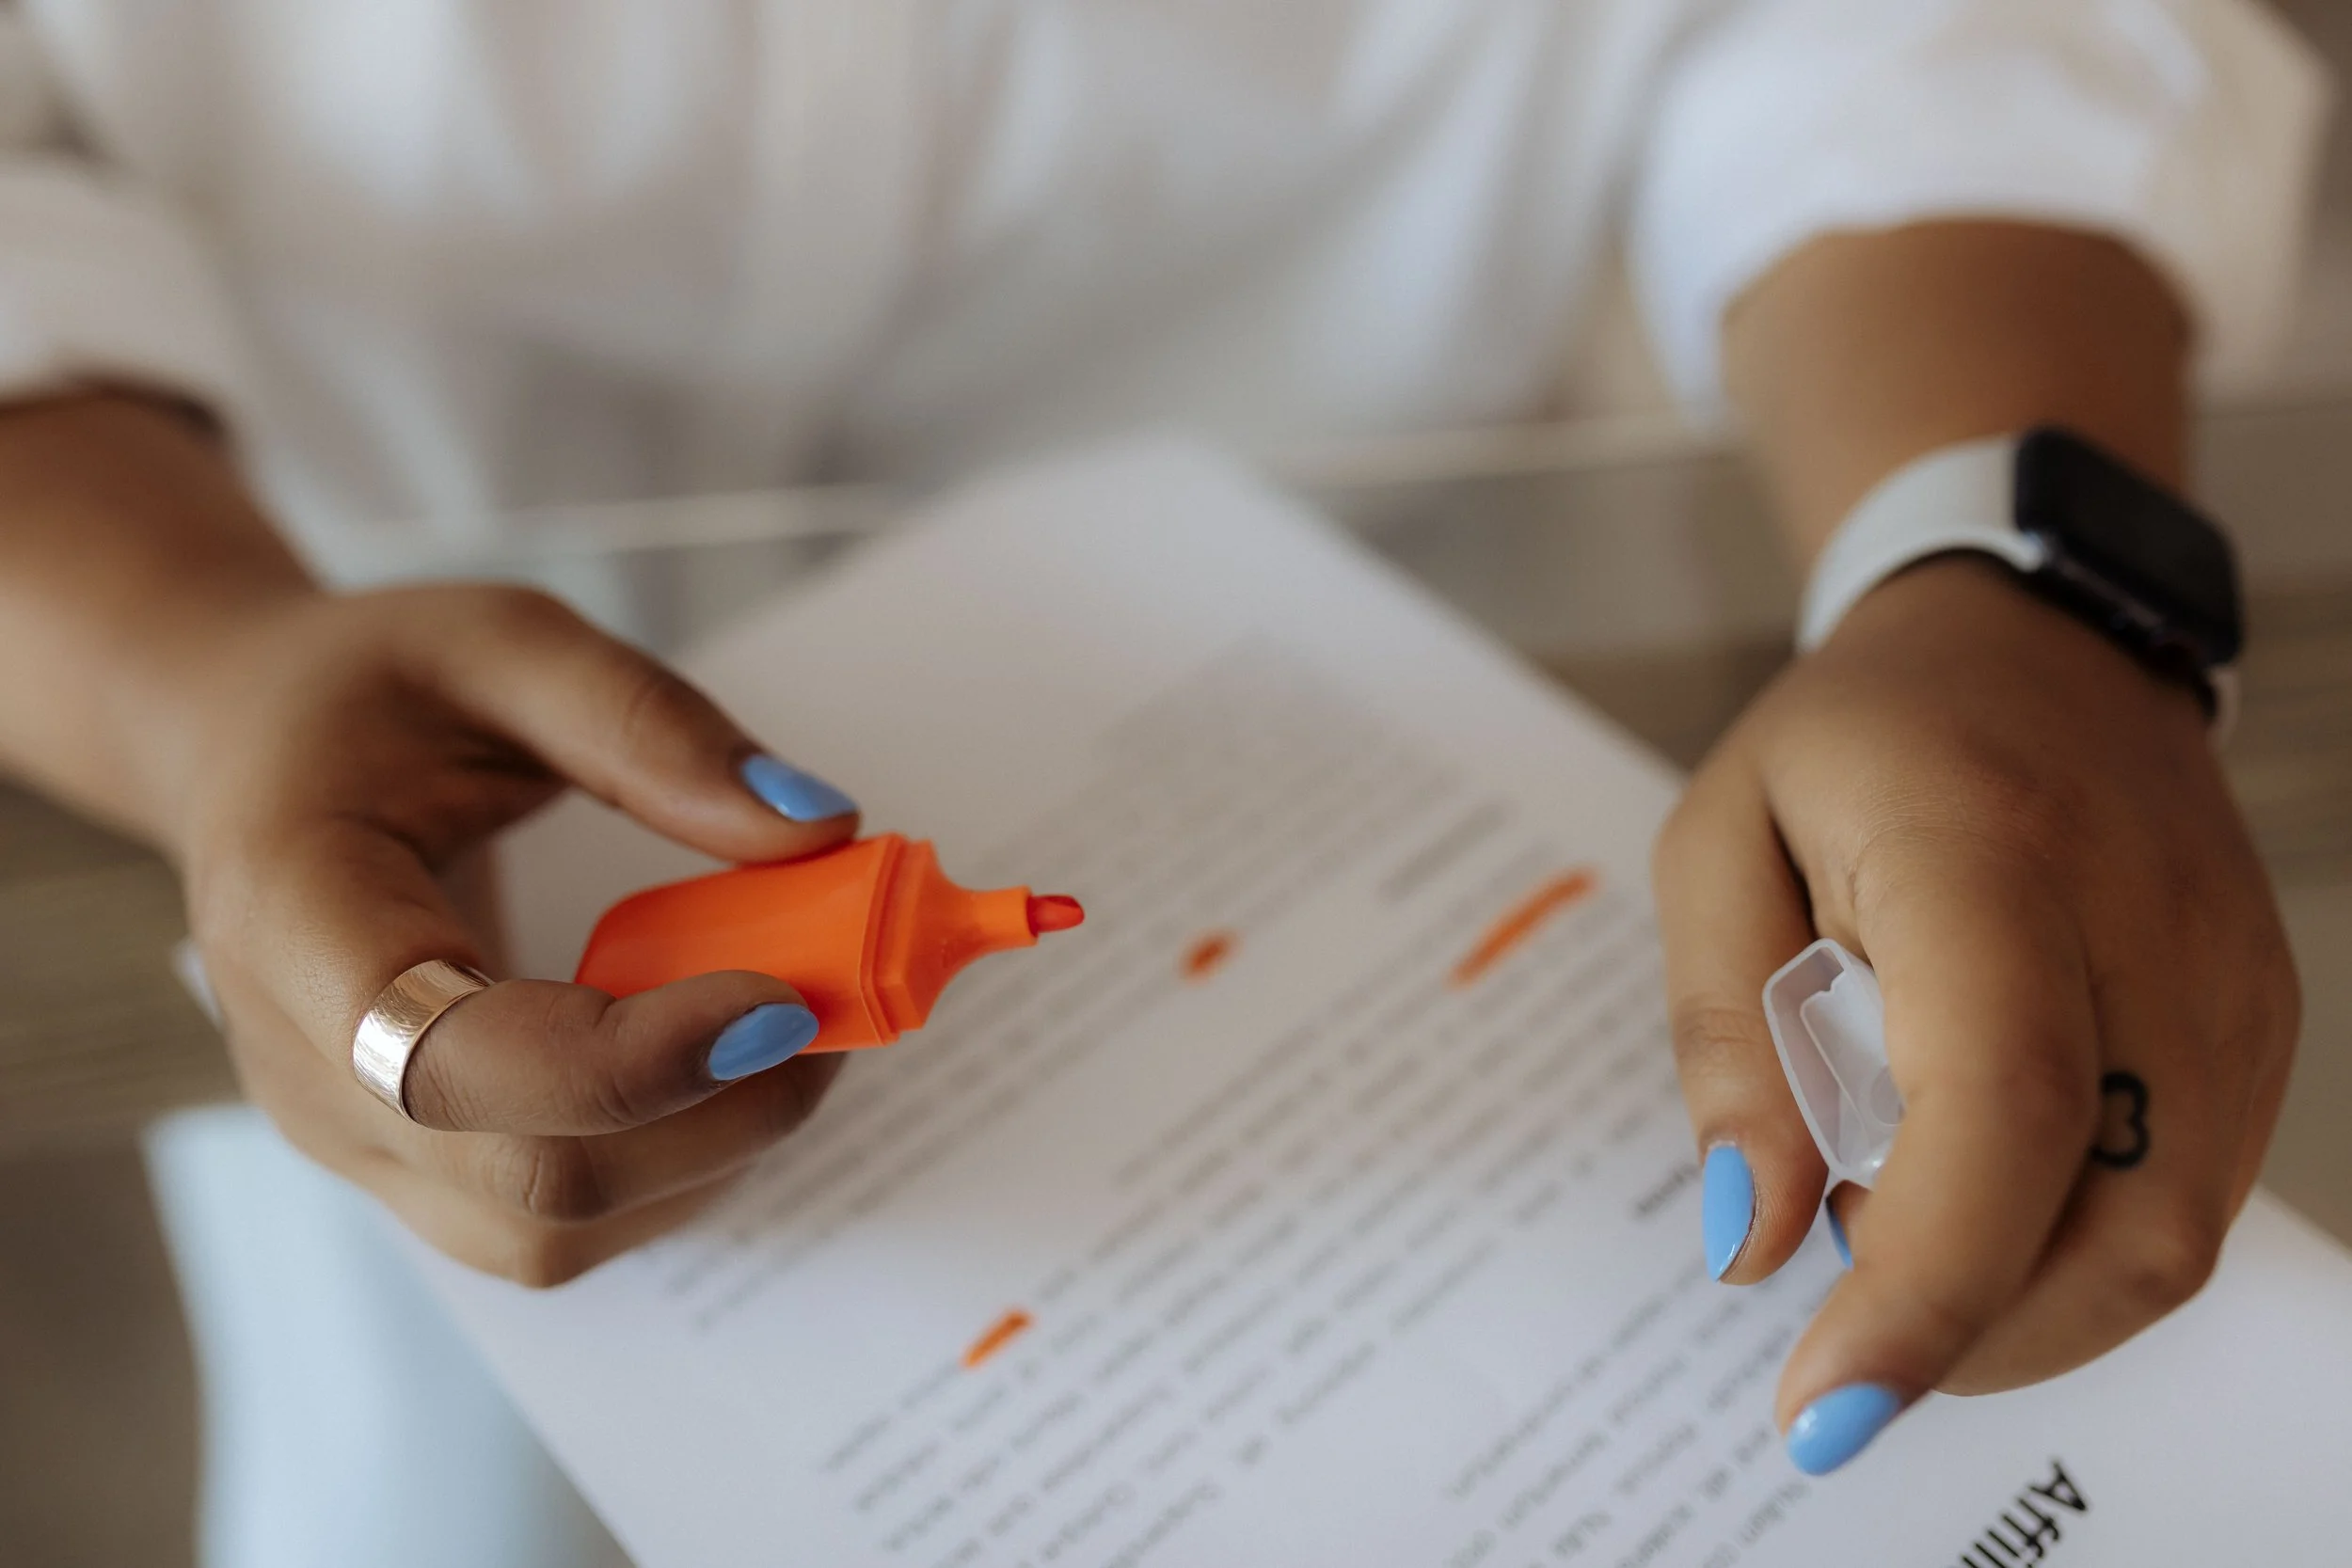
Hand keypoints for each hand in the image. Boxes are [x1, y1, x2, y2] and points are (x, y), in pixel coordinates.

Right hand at [171, 582, 861, 1284]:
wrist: (248, 751)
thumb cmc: (368, 691)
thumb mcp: (504, 642)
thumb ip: (651, 726)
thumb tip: (815, 828)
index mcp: (297, 920)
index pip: (458, 1062)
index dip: (635, 1062)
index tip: (784, 1001)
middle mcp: (306, 1070)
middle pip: (532, 1180)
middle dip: (718, 1114)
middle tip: (833, 1005)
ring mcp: (353, 1139)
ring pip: (552, 1236)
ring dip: (707, 1154)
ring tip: (786, 1030)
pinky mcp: (411, 1165)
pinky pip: (554, 1225)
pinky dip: (670, 1166)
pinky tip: (720, 1065)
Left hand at [1652, 556, 2296, 1471]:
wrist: (2031, 645)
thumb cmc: (1852, 745)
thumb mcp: (1719, 847)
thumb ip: (1725, 1044)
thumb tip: (1754, 1243)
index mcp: (1990, 855)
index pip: (2000, 1104)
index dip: (1925, 1280)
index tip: (1826, 1401)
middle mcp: (2149, 926)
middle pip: (2115, 1222)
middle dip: (1966, 1326)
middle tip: (1844, 1306)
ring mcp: (2233, 982)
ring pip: (2167, 1242)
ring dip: (2021, 1302)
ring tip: (1903, 1222)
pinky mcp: (2262, 1022)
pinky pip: (2190, 1201)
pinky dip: (2075, 1251)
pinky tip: (1984, 1198)